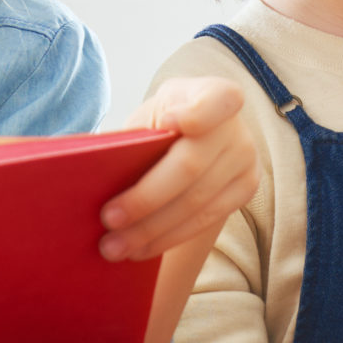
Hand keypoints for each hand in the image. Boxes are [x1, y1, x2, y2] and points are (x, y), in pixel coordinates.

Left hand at [99, 76, 258, 261]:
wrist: (197, 136)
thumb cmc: (162, 124)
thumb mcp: (151, 116)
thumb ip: (137, 136)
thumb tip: (95, 170)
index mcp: (215, 93)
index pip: (217, 100)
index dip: (196, 113)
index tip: (167, 123)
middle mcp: (237, 126)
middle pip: (191, 165)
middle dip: (146, 197)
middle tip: (108, 219)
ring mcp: (247, 159)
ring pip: (196, 203)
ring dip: (151, 230)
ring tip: (113, 247)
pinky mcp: (246, 190)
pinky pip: (204, 221)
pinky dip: (168, 238)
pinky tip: (140, 249)